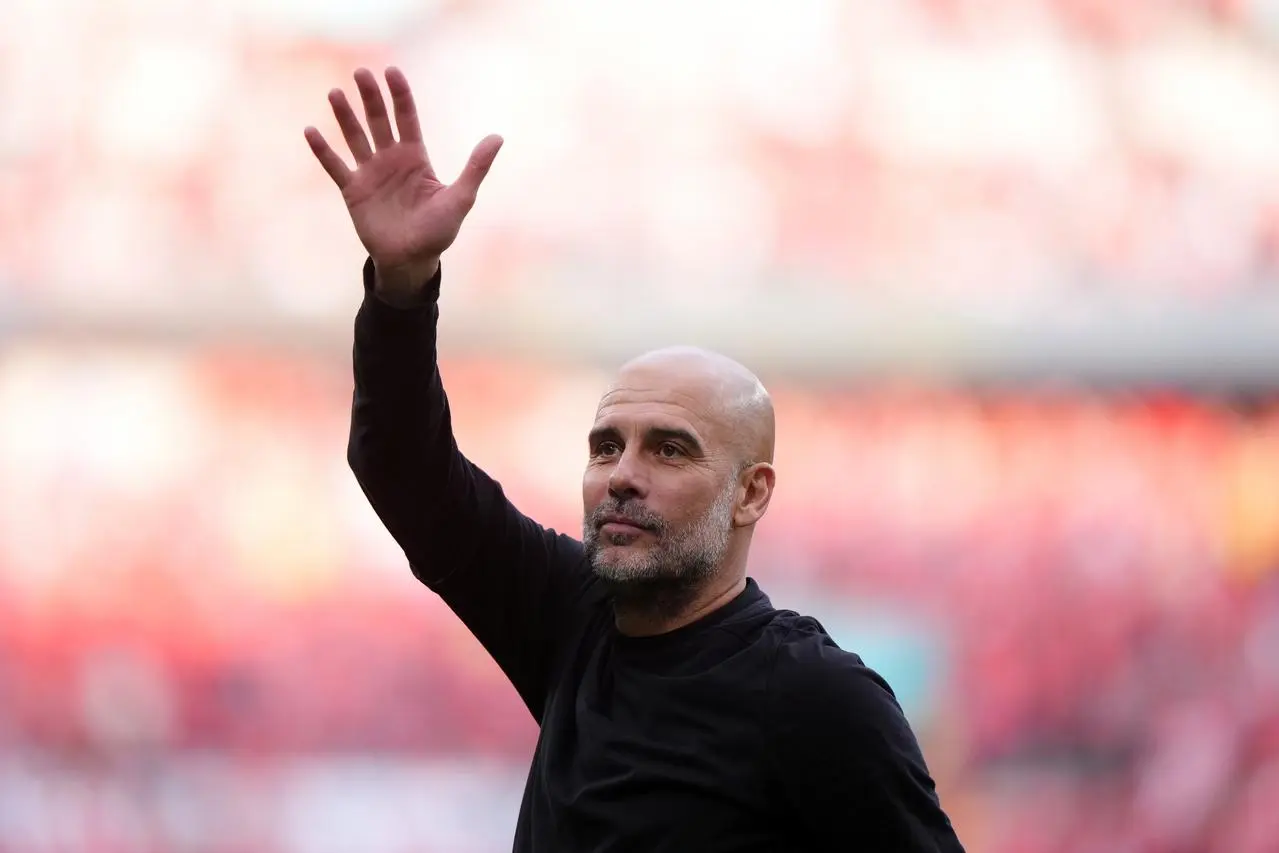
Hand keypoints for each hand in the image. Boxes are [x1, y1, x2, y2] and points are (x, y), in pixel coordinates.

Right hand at [305, 67, 502, 303]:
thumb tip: (498, 137)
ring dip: (345, 116)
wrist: (412, 260)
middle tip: (361, 72)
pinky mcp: (353, 191)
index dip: (400, 95)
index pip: (407, 118)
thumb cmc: (439, 231)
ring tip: (335, 93)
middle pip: (379, 121)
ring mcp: (370, 174)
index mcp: (416, 157)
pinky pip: (336, 166)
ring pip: (355, 138)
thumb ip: (476, 167)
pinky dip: (323, 150)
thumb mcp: (461, 198)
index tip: (391, 71)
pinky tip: (311, 130)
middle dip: (371, 97)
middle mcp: (391, 160)